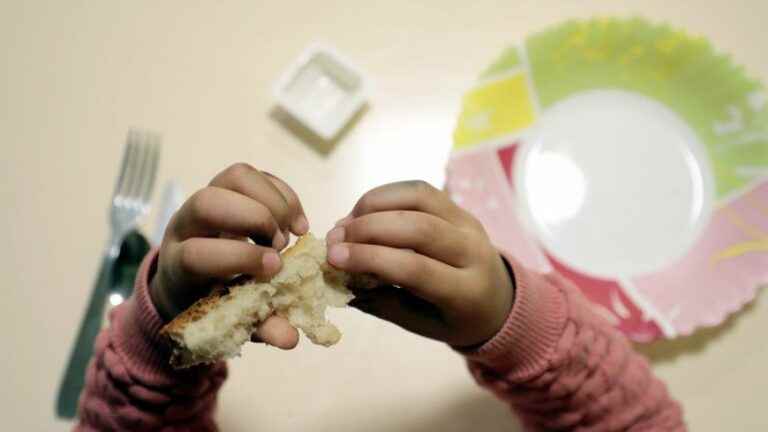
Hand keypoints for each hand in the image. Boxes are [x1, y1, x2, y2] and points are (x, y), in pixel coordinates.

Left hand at [150, 163, 308, 348]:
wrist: (191, 279)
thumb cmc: (212, 302)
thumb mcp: (232, 321)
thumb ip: (260, 327)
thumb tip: (290, 338)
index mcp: (178, 266)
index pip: (196, 253)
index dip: (238, 258)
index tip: (274, 269)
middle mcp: (184, 225)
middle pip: (208, 202)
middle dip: (254, 219)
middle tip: (281, 245)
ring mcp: (205, 199)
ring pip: (233, 176)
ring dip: (273, 201)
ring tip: (292, 231)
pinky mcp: (227, 186)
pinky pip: (255, 174)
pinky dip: (284, 194)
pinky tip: (298, 222)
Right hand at [325, 181, 513, 346]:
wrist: (497, 301)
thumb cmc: (451, 318)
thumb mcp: (419, 324)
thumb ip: (380, 302)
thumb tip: (336, 277)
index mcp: (466, 292)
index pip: (415, 269)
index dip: (370, 259)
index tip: (333, 258)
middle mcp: (473, 252)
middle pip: (418, 228)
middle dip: (367, 229)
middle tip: (332, 240)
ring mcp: (468, 223)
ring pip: (419, 198)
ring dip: (374, 205)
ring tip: (346, 223)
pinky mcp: (458, 207)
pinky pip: (420, 191)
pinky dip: (386, 196)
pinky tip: (363, 212)